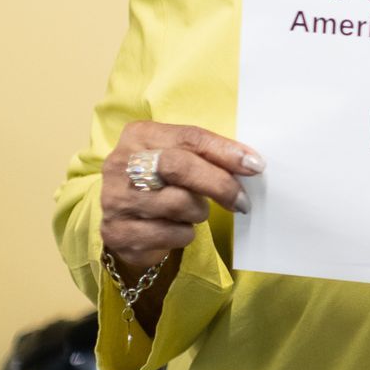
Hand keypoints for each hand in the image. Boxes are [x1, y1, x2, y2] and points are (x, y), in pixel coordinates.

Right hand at [100, 121, 263, 272]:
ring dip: (199, 212)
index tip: (255, 166)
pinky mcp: (116, 232)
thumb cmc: (163, 181)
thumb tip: (251, 164)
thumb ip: (209, 155)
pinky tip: (178, 229)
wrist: (126, 218)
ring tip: (195, 211)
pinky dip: (184, 234)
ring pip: (177, 203)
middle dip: (219, 183)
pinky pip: (168, 234)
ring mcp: (115, 199)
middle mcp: (121, 163)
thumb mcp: (181, 158)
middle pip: (179, 167)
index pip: (189, 137)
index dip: (225, 151)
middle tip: (241, 200)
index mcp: (140, 135)